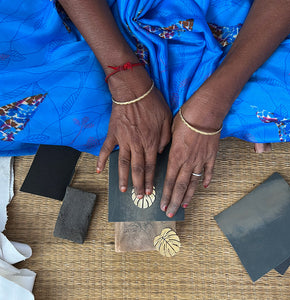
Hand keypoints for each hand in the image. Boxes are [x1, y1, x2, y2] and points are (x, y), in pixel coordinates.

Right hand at [97, 69, 171, 196]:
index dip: (150, 180)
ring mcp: (123, 141)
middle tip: (139, 197)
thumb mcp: (167, 119)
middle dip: (139, 185)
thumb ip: (165, 138)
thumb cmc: (152, 103)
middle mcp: (137, 145)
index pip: (151, 166)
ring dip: (124, 178)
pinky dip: (101, 160)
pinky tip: (99, 171)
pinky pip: (106, 150)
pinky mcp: (113, 134)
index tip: (150, 191)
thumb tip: (160, 152)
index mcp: (151, 142)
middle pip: (138, 169)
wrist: (133, 90)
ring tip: (124, 191)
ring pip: (123, 163)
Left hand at [160, 90, 221, 217]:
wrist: (205, 111)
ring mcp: (201, 160)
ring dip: (188, 196)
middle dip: (174, 201)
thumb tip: (163, 153)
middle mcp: (188, 162)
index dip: (166, 195)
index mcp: (175, 156)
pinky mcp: (211, 156)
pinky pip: (209, 171)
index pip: (169, 181)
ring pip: (194, 183)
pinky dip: (206, 180)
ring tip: (184, 207)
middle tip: (170, 213)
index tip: (162, 205)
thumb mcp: (169, 131)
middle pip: (180, 186)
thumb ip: (167, 146)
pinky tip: (204, 187)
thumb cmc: (184, 118)